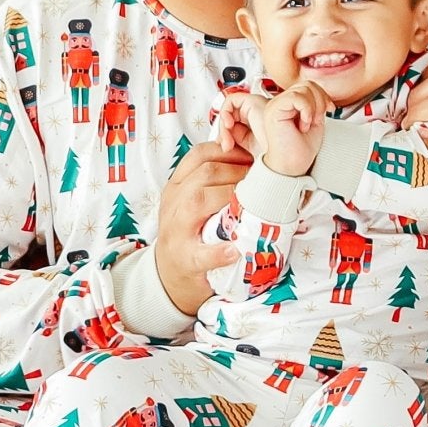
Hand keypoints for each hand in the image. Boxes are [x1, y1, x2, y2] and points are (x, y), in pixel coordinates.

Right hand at [153, 131, 253, 317]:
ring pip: (199, 201)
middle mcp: (174, 204)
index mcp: (177, 186)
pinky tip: (234, 251)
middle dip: (237, 171)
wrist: (168, 275)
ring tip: (252, 203)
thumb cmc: (188, 233)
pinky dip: (218, 252)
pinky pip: (201, 254)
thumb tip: (248, 157)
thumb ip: (211, 180)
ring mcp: (177, 232)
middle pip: (204, 173)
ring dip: (231, 197)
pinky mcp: (185, 261)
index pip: (199, 155)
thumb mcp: (191, 200)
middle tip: (259, 181)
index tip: (250, 157)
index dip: (228, 151)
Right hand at [254, 81, 329, 177]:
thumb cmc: (300, 150)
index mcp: (288, 105)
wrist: (292, 167)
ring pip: (303, 89)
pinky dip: (306, 110)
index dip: (322, 95)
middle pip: (307, 84)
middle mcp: (279, 103)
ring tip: (308, 123)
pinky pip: (296, 97)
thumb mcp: (314, 120)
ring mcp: (275, 105)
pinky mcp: (273, 110)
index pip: (308, 85)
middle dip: (319, 100)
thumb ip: (315, 103)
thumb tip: (321, 93)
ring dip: (313, 107)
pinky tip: (303, 124)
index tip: (329, 110)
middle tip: (315, 120)